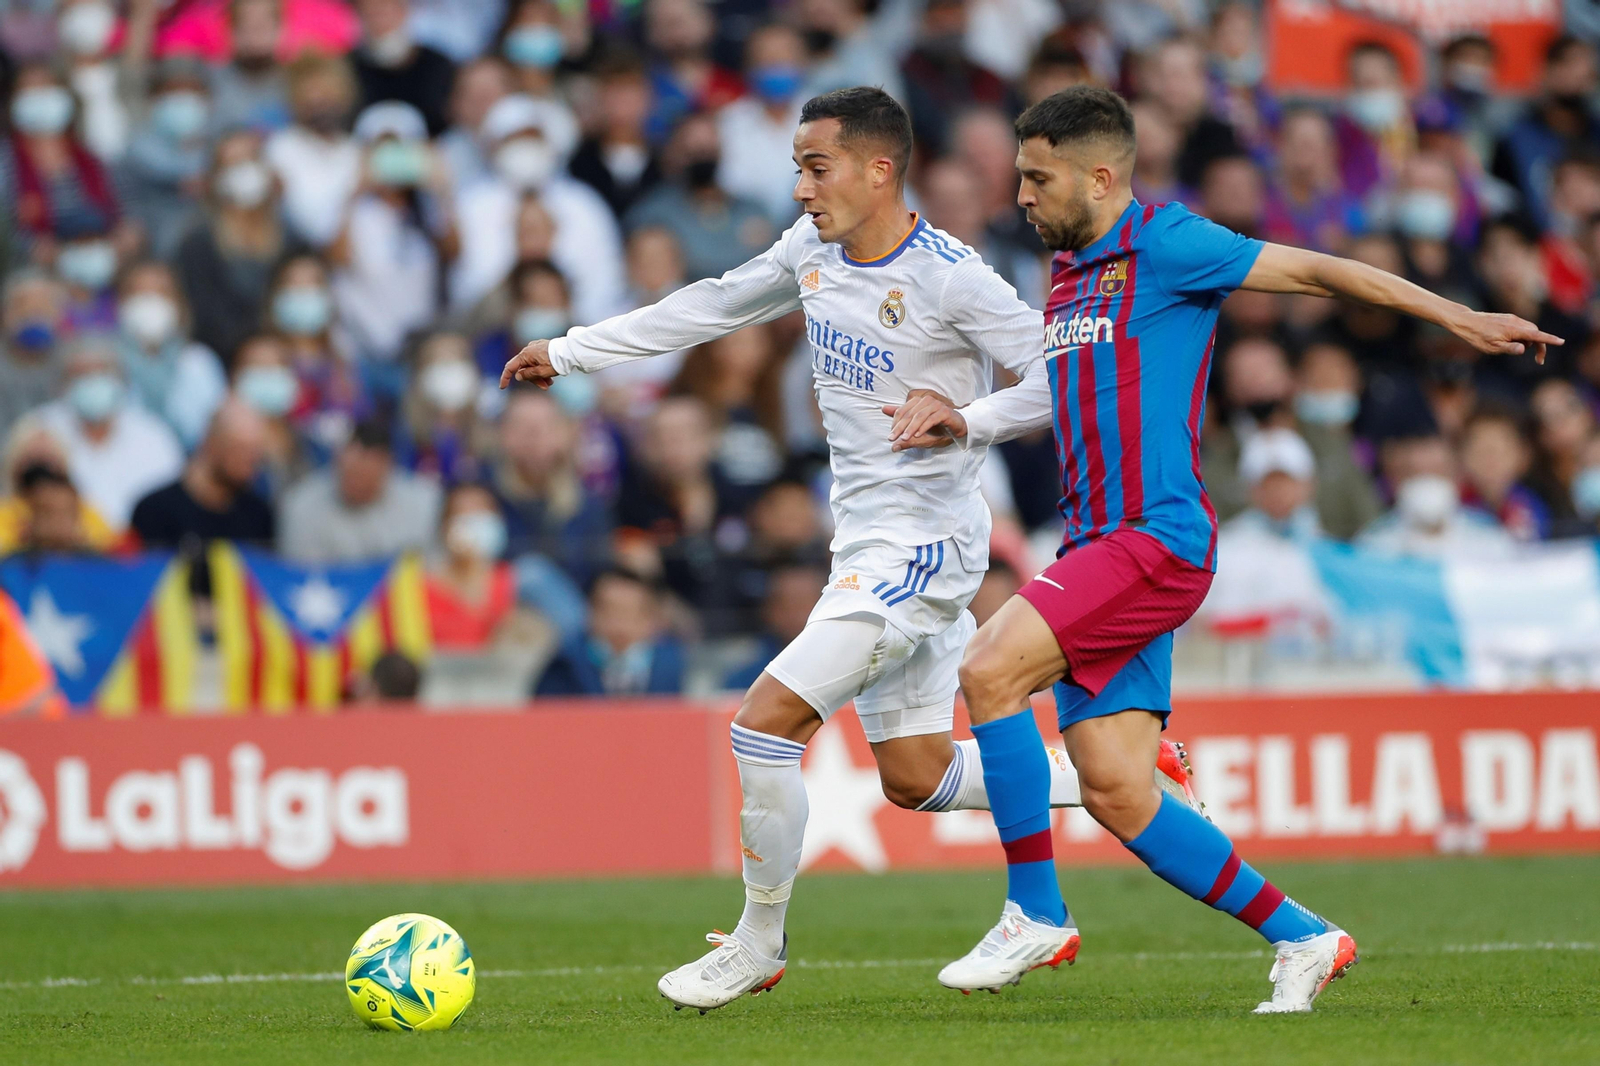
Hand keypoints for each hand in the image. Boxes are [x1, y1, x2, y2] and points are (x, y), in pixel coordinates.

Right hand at [500, 339, 557, 388]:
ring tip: (550, 383)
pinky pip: (538, 361)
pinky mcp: (543, 348)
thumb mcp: (541, 372)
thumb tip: (518, 376)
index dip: (505, 377)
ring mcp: (536, 348)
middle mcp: (528, 349)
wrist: (571, 351)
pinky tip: (551, 376)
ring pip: (532, 365)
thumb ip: (528, 375)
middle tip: (545, 387)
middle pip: (524, 368)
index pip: (510, 367)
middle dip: (533, 379)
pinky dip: (542, 369)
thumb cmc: (556, 361)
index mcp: (525, 354)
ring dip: (539, 376)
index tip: (502, 387)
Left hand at [882, 389, 965, 451]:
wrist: (958, 428)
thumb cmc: (937, 427)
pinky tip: (918, 435)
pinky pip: (932, 419)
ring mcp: (936, 405)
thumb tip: (883, 409)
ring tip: (904, 438)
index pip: (902, 411)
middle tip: (892, 438)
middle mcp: (926, 400)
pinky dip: (924, 427)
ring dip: (910, 428)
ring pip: (919, 416)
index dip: (895, 423)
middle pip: (909, 414)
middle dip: (899, 427)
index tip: (890, 436)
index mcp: (917, 401)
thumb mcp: (917, 428)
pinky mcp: (945, 412)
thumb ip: (902, 420)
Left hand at [1449, 309, 1564, 364]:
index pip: (1536, 335)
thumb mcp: (1493, 347)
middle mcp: (1516, 322)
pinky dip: (1522, 336)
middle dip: (1540, 345)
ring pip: (1529, 329)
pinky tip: (1509, 342)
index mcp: (1514, 330)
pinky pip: (1521, 327)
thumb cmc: (1478, 337)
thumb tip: (1524, 349)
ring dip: (1529, 341)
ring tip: (1514, 349)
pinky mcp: (1508, 318)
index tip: (1561, 342)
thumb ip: (1510, 348)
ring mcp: (1512, 319)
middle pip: (1536, 333)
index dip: (1549, 340)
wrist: (1466, 322)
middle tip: (1538, 360)